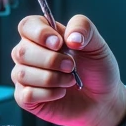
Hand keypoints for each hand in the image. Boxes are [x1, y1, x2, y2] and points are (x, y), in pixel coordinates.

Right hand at [11, 13, 125, 125]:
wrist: (103, 100)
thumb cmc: (96, 70)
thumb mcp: (97, 44)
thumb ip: (84, 28)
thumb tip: (70, 37)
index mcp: (43, 36)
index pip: (27, 26)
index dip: (39, 33)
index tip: (59, 43)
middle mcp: (29, 54)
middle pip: (22, 51)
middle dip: (50, 60)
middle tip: (71, 66)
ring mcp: (25, 76)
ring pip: (22, 73)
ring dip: (52, 78)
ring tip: (70, 80)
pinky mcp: (26, 98)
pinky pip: (27, 94)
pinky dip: (48, 94)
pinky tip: (61, 92)